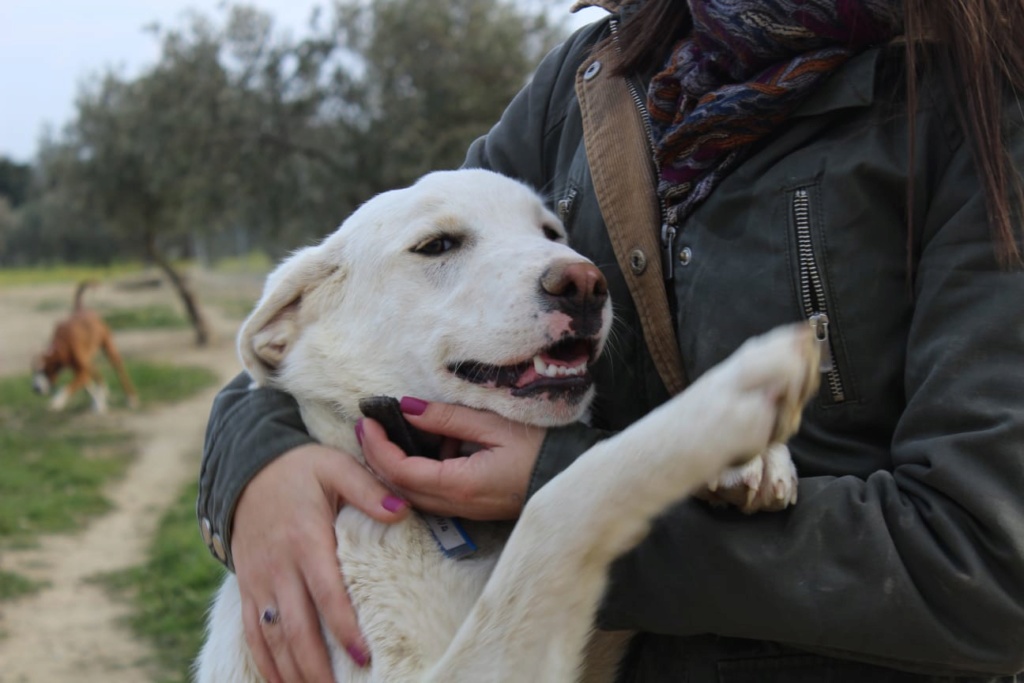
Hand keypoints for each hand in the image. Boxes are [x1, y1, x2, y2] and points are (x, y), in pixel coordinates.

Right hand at [230, 443, 410, 681]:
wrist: (247, 466)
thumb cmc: (301, 468)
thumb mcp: (336, 467)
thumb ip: (369, 489)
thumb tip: (401, 511)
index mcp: (305, 539)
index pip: (326, 593)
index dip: (343, 628)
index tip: (363, 657)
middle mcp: (278, 566)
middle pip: (296, 628)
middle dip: (317, 667)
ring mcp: (259, 580)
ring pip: (273, 637)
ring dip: (293, 672)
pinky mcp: (248, 586)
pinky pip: (253, 632)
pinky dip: (266, 662)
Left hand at [359, 397, 545, 519]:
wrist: (570, 479)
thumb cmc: (539, 450)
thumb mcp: (493, 425)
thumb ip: (447, 418)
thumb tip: (407, 409)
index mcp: (459, 484)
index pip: (400, 471)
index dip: (377, 447)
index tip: (367, 420)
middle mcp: (454, 505)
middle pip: (397, 488)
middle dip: (375, 457)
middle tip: (367, 425)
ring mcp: (461, 511)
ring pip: (409, 494)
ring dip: (392, 466)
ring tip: (389, 432)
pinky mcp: (468, 508)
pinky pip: (428, 494)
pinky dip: (414, 472)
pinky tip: (423, 447)